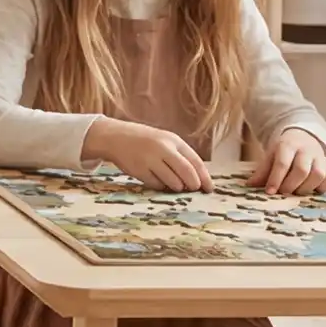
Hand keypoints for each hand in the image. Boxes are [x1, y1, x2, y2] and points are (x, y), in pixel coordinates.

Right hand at [83, 117, 211, 191]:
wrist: (116, 137)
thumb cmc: (146, 141)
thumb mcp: (165, 141)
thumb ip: (181, 156)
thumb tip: (198, 180)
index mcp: (173, 140)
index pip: (195, 161)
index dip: (204, 177)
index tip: (209, 189)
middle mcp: (163, 148)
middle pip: (187, 173)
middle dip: (193, 185)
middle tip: (193, 190)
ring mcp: (150, 159)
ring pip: (174, 182)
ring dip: (177, 187)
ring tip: (173, 184)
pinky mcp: (139, 170)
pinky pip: (157, 185)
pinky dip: (161, 186)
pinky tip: (157, 180)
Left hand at [247, 127, 325, 195]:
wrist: (304, 139)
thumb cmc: (284, 151)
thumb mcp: (271, 156)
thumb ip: (263, 170)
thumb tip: (250, 185)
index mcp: (288, 145)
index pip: (282, 163)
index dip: (275, 179)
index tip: (269, 192)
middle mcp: (307, 150)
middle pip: (301, 170)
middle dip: (290, 185)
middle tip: (282, 193)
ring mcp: (321, 158)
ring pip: (318, 175)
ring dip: (305, 188)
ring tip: (295, 192)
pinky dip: (320, 188)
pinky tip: (310, 190)